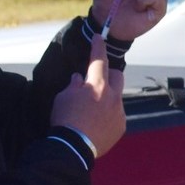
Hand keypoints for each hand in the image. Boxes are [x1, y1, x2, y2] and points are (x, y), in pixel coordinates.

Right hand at [52, 37, 124, 157]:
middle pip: (117, 76)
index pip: (99, 60)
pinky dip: (109, 113)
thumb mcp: (63, 97)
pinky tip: (97, 122)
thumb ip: (74, 85)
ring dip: (107, 97)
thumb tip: (79, 80)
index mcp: (97, 85)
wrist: (74, 147)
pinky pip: (117, 114)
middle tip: (97, 79)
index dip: (98, 46)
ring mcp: (119, 112)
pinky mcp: (121, 126)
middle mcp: (113, 96)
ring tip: (93, 108)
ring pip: (117, 97)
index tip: (99, 37)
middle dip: (109, 73)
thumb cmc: (65, 119)